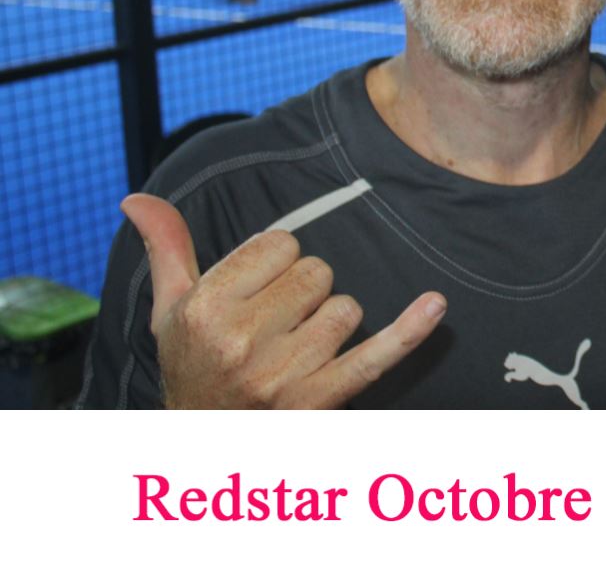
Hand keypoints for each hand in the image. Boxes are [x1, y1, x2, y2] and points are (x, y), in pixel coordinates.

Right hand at [122, 194, 446, 408]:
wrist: (202, 440)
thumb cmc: (192, 365)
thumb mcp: (170, 311)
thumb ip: (167, 249)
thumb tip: (138, 198)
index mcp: (204, 309)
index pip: (280, 243)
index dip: (276, 260)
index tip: (258, 287)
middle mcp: (240, 342)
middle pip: (317, 272)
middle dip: (303, 290)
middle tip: (274, 323)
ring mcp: (282, 375)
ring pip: (346, 308)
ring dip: (331, 321)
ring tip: (294, 347)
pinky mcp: (319, 401)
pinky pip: (375, 357)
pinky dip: (408, 331)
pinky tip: (434, 304)